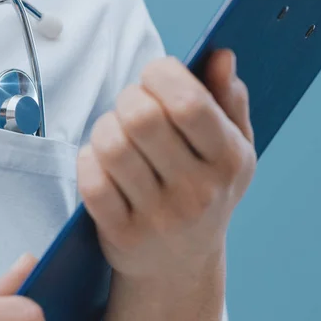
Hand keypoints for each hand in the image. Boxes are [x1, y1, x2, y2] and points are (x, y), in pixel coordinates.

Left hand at [77, 50, 256, 319]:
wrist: (180, 265)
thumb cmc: (205, 191)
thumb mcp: (231, 149)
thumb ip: (229, 99)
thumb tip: (221, 55)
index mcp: (228, 160)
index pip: (188, 103)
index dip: (162, 74)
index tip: (156, 75)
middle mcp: (197, 192)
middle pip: (141, 118)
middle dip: (128, 97)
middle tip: (133, 104)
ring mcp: (158, 217)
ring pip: (111, 145)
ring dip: (105, 127)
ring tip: (117, 133)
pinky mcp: (121, 233)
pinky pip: (91, 179)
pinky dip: (89, 159)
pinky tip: (103, 162)